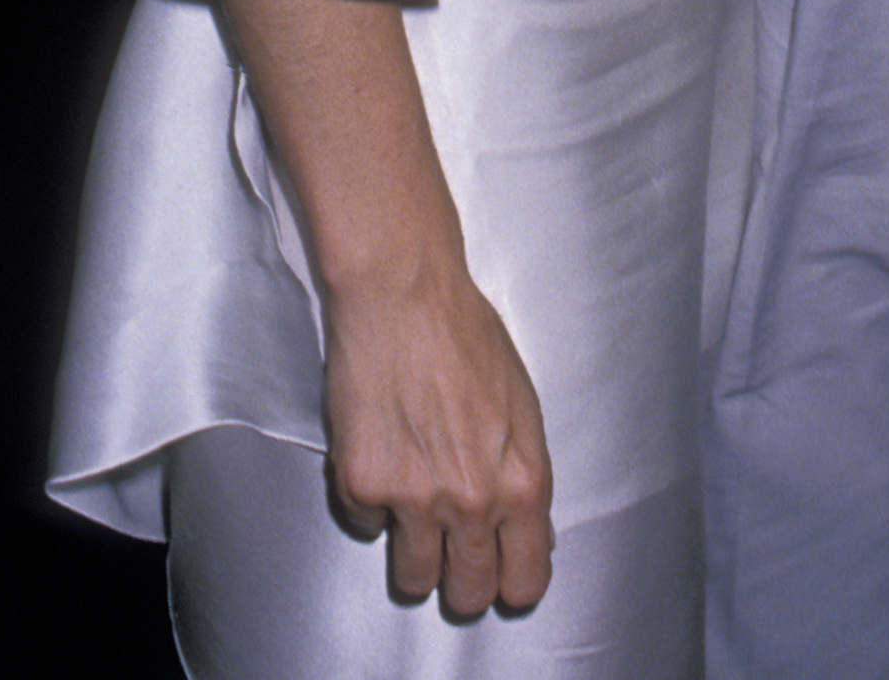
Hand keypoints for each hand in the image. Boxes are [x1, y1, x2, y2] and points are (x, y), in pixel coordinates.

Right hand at [323, 252, 553, 616]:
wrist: (404, 293)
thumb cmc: (465, 334)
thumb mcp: (521, 407)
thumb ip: (522, 476)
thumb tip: (526, 530)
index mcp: (522, 480)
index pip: (524, 581)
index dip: (510, 581)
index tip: (497, 572)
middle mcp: (472, 501)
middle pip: (467, 595)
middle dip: (460, 582)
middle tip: (450, 553)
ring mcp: (414, 499)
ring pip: (413, 580)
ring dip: (412, 552)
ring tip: (412, 503)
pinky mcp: (362, 486)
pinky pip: (366, 526)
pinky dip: (372, 502)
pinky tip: (381, 451)